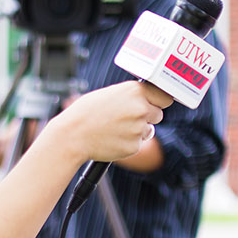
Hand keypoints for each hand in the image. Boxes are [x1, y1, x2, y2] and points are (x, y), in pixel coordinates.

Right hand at [40, 81, 172, 164]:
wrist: (73, 135)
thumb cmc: (86, 112)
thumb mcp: (111, 94)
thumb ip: (132, 96)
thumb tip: (147, 101)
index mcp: (135, 91)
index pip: (164, 96)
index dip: (158, 101)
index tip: (154, 103)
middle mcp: (140, 108)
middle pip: (158, 114)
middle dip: (148, 116)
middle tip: (128, 117)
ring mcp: (139, 128)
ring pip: (149, 130)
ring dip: (138, 130)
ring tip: (116, 128)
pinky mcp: (135, 146)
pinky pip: (138, 144)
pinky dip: (129, 142)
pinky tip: (113, 138)